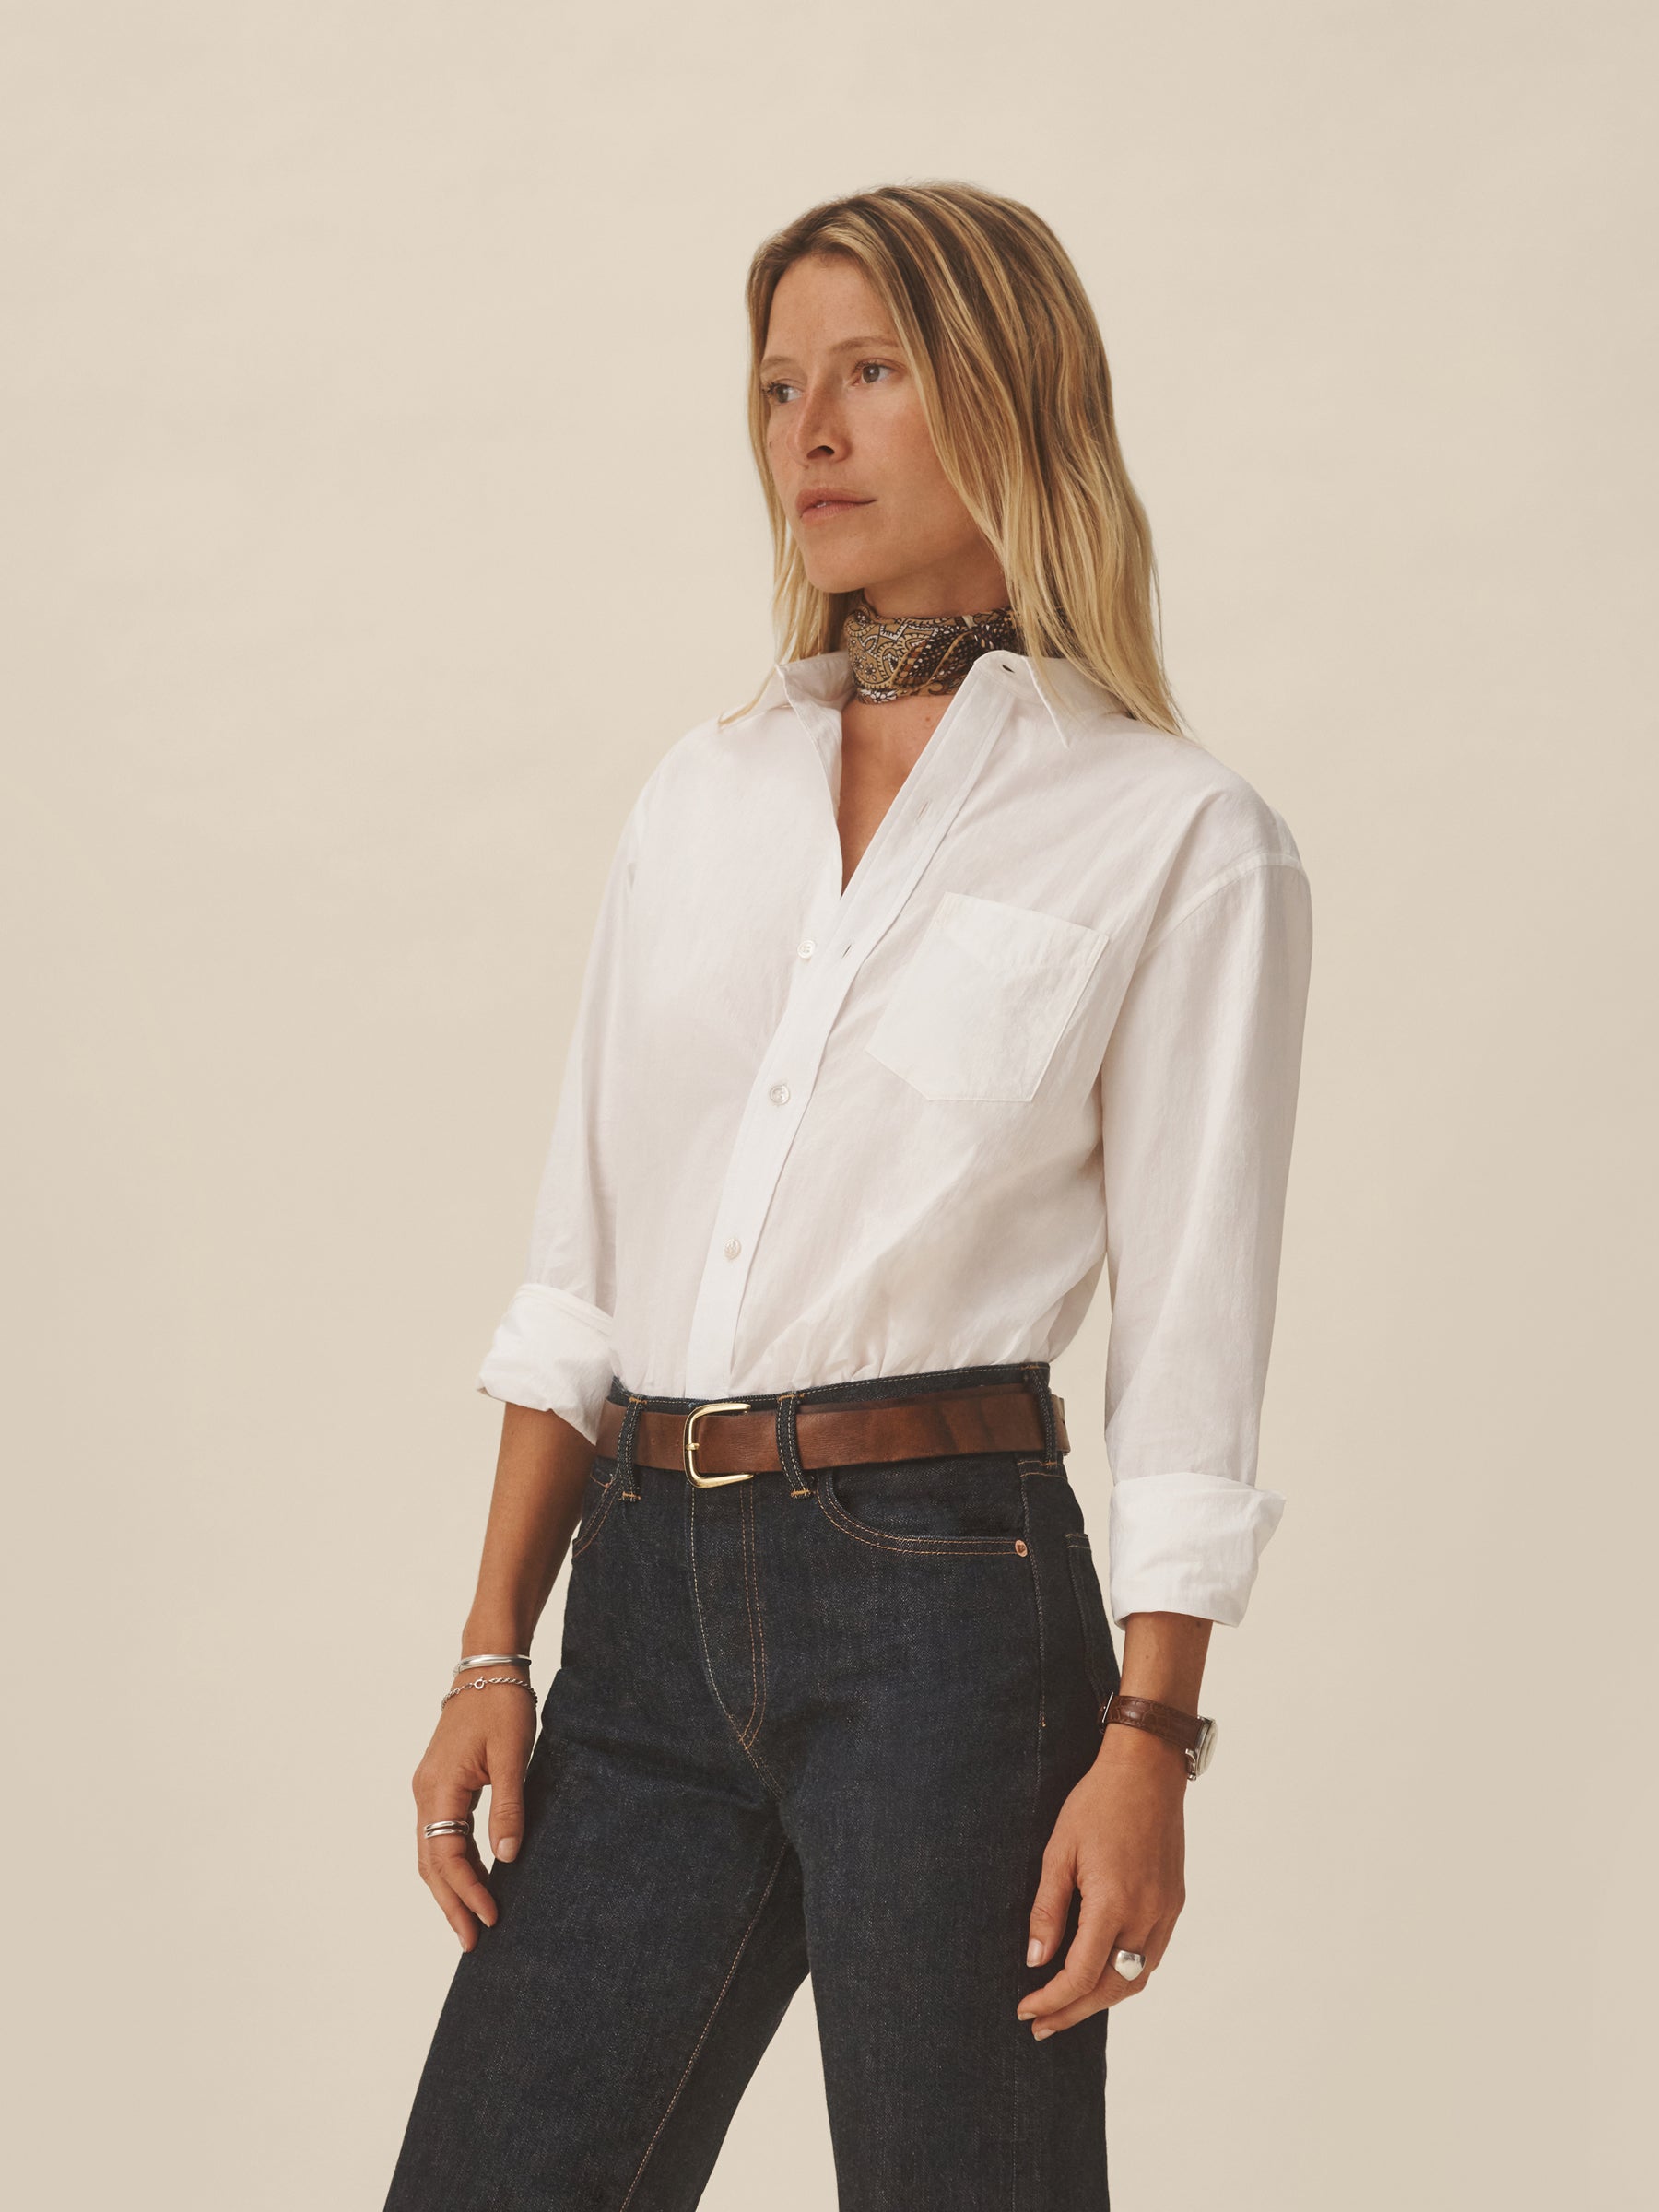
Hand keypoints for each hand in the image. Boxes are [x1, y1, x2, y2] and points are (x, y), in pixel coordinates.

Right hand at [411, 1677, 537, 1949]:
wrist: (487, 1667)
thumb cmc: (501, 1704)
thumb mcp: (512, 1755)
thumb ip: (507, 1807)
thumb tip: (507, 1859)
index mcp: (438, 1788)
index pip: (447, 1855)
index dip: (468, 1890)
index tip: (491, 1917)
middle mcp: (425, 1793)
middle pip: (431, 1862)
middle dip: (451, 1903)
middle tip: (472, 1942)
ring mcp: (430, 1789)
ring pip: (433, 1851)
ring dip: (451, 1887)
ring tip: (472, 1921)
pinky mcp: (442, 1784)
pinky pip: (442, 1834)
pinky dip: (454, 1862)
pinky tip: (474, 1879)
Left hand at [1017, 1723, 1187, 2036]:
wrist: (1147, 1771)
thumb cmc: (1097, 1803)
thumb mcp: (1059, 1851)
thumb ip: (1048, 1909)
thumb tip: (1035, 1961)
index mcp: (1114, 1903)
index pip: (1081, 1976)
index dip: (1052, 2001)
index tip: (1025, 2010)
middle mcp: (1146, 1916)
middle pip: (1111, 1989)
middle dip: (1073, 2012)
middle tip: (1040, 2024)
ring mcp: (1166, 1912)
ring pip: (1135, 1979)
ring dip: (1100, 2000)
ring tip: (1066, 2006)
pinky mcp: (1174, 1903)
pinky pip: (1151, 1957)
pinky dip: (1124, 1975)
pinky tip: (1100, 1973)